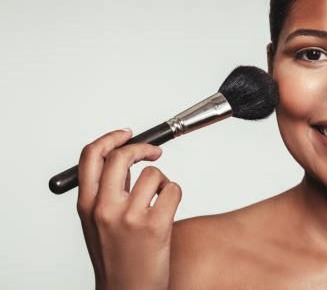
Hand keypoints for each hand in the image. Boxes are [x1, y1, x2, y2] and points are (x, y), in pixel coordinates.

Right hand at [76, 129, 181, 289]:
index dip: (111, 138)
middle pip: (122, 156)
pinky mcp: (155, 225)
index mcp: (87, 205)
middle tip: (154, 152)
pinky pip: (173, 189)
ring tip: (158, 202)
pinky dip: (174, 195)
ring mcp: (129, 217)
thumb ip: (108, 191)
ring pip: (154, 173)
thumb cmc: (117, 257)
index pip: (91, 156)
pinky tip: (167, 212)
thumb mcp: (99, 223)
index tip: (126, 133)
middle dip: (143, 147)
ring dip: (162, 182)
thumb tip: (125, 160)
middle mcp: (104, 209)